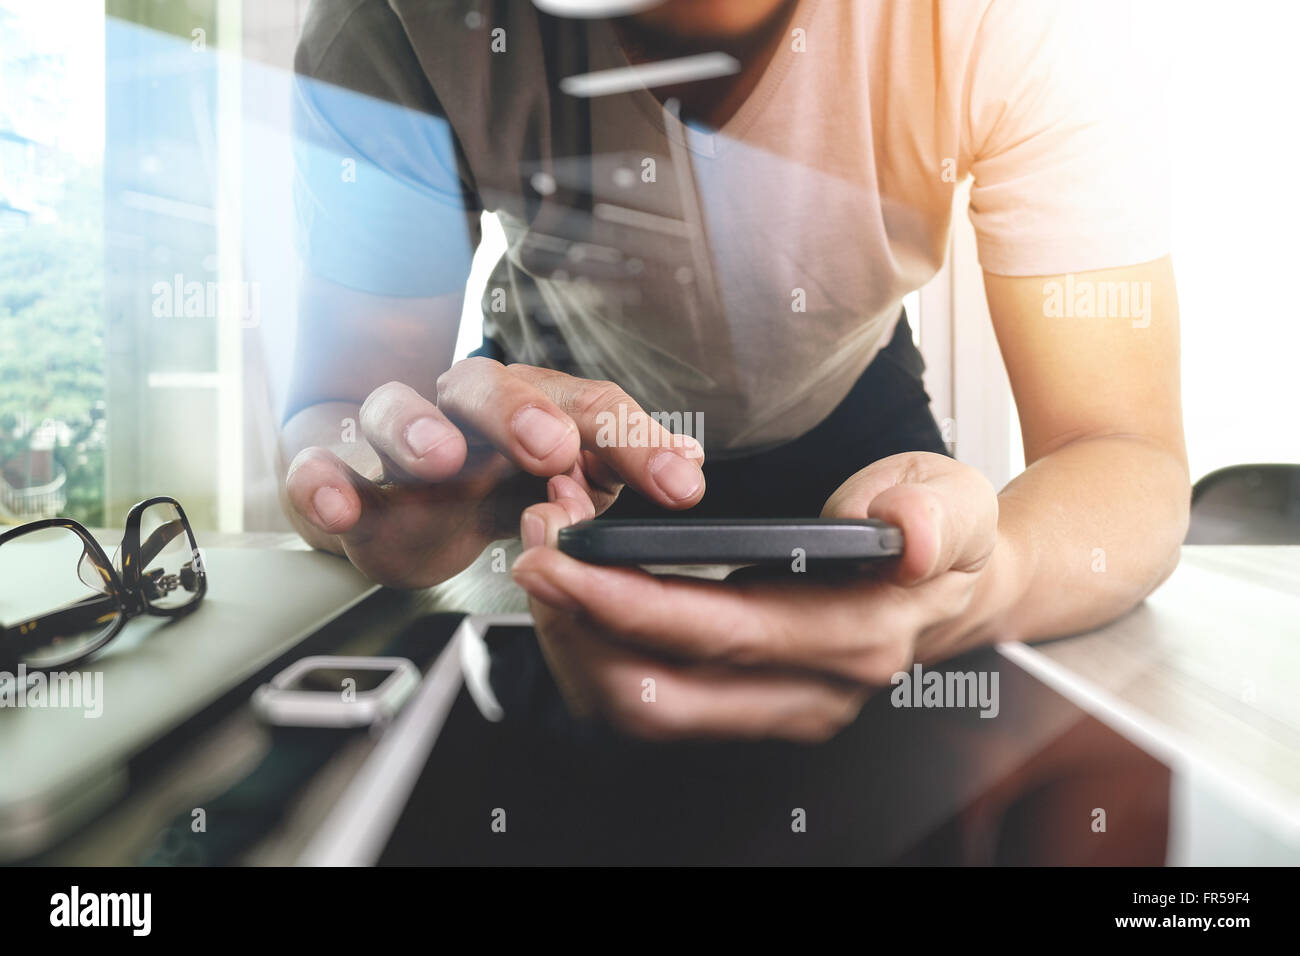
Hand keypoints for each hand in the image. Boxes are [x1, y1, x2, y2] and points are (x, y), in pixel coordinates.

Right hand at [283, 360, 704, 586]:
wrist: (384, 497)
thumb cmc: (483, 485)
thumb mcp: (556, 489)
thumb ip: (609, 477)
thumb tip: (688, 467)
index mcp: (532, 409)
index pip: (591, 410)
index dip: (635, 442)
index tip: (678, 482)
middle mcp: (463, 411)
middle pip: (491, 387)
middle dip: (524, 413)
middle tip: (554, 448)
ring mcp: (393, 438)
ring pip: (397, 410)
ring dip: (420, 431)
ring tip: (441, 460)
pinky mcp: (331, 467)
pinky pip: (316, 466)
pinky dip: (322, 481)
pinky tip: (339, 504)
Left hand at [511, 452, 1000, 740]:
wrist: (957, 590)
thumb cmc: (944, 537)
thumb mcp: (954, 502)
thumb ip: (932, 514)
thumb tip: (904, 535)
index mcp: (854, 637)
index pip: (721, 633)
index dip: (628, 602)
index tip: (563, 557)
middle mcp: (810, 693)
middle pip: (660, 693)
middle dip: (578, 627)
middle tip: (531, 552)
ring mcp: (777, 710)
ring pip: (644, 708)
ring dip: (579, 644)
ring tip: (544, 565)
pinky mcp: (749, 708)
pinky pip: (653, 700)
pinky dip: (601, 652)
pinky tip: (576, 597)